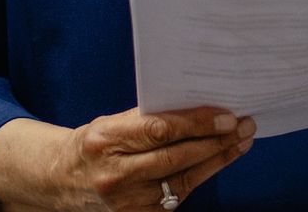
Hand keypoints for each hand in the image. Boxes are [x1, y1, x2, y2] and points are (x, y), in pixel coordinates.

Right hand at [0, 105, 256, 210]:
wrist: (62, 181)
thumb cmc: (95, 144)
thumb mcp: (112, 122)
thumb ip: (148, 117)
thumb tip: (200, 107)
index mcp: (106, 140)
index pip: (160, 130)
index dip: (197, 124)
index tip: (228, 116)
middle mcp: (114, 174)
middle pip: (176, 158)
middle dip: (216, 142)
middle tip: (245, 126)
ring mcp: (126, 201)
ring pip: (182, 180)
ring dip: (217, 160)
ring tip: (241, 143)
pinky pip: (177, 196)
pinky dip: (201, 177)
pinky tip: (218, 161)